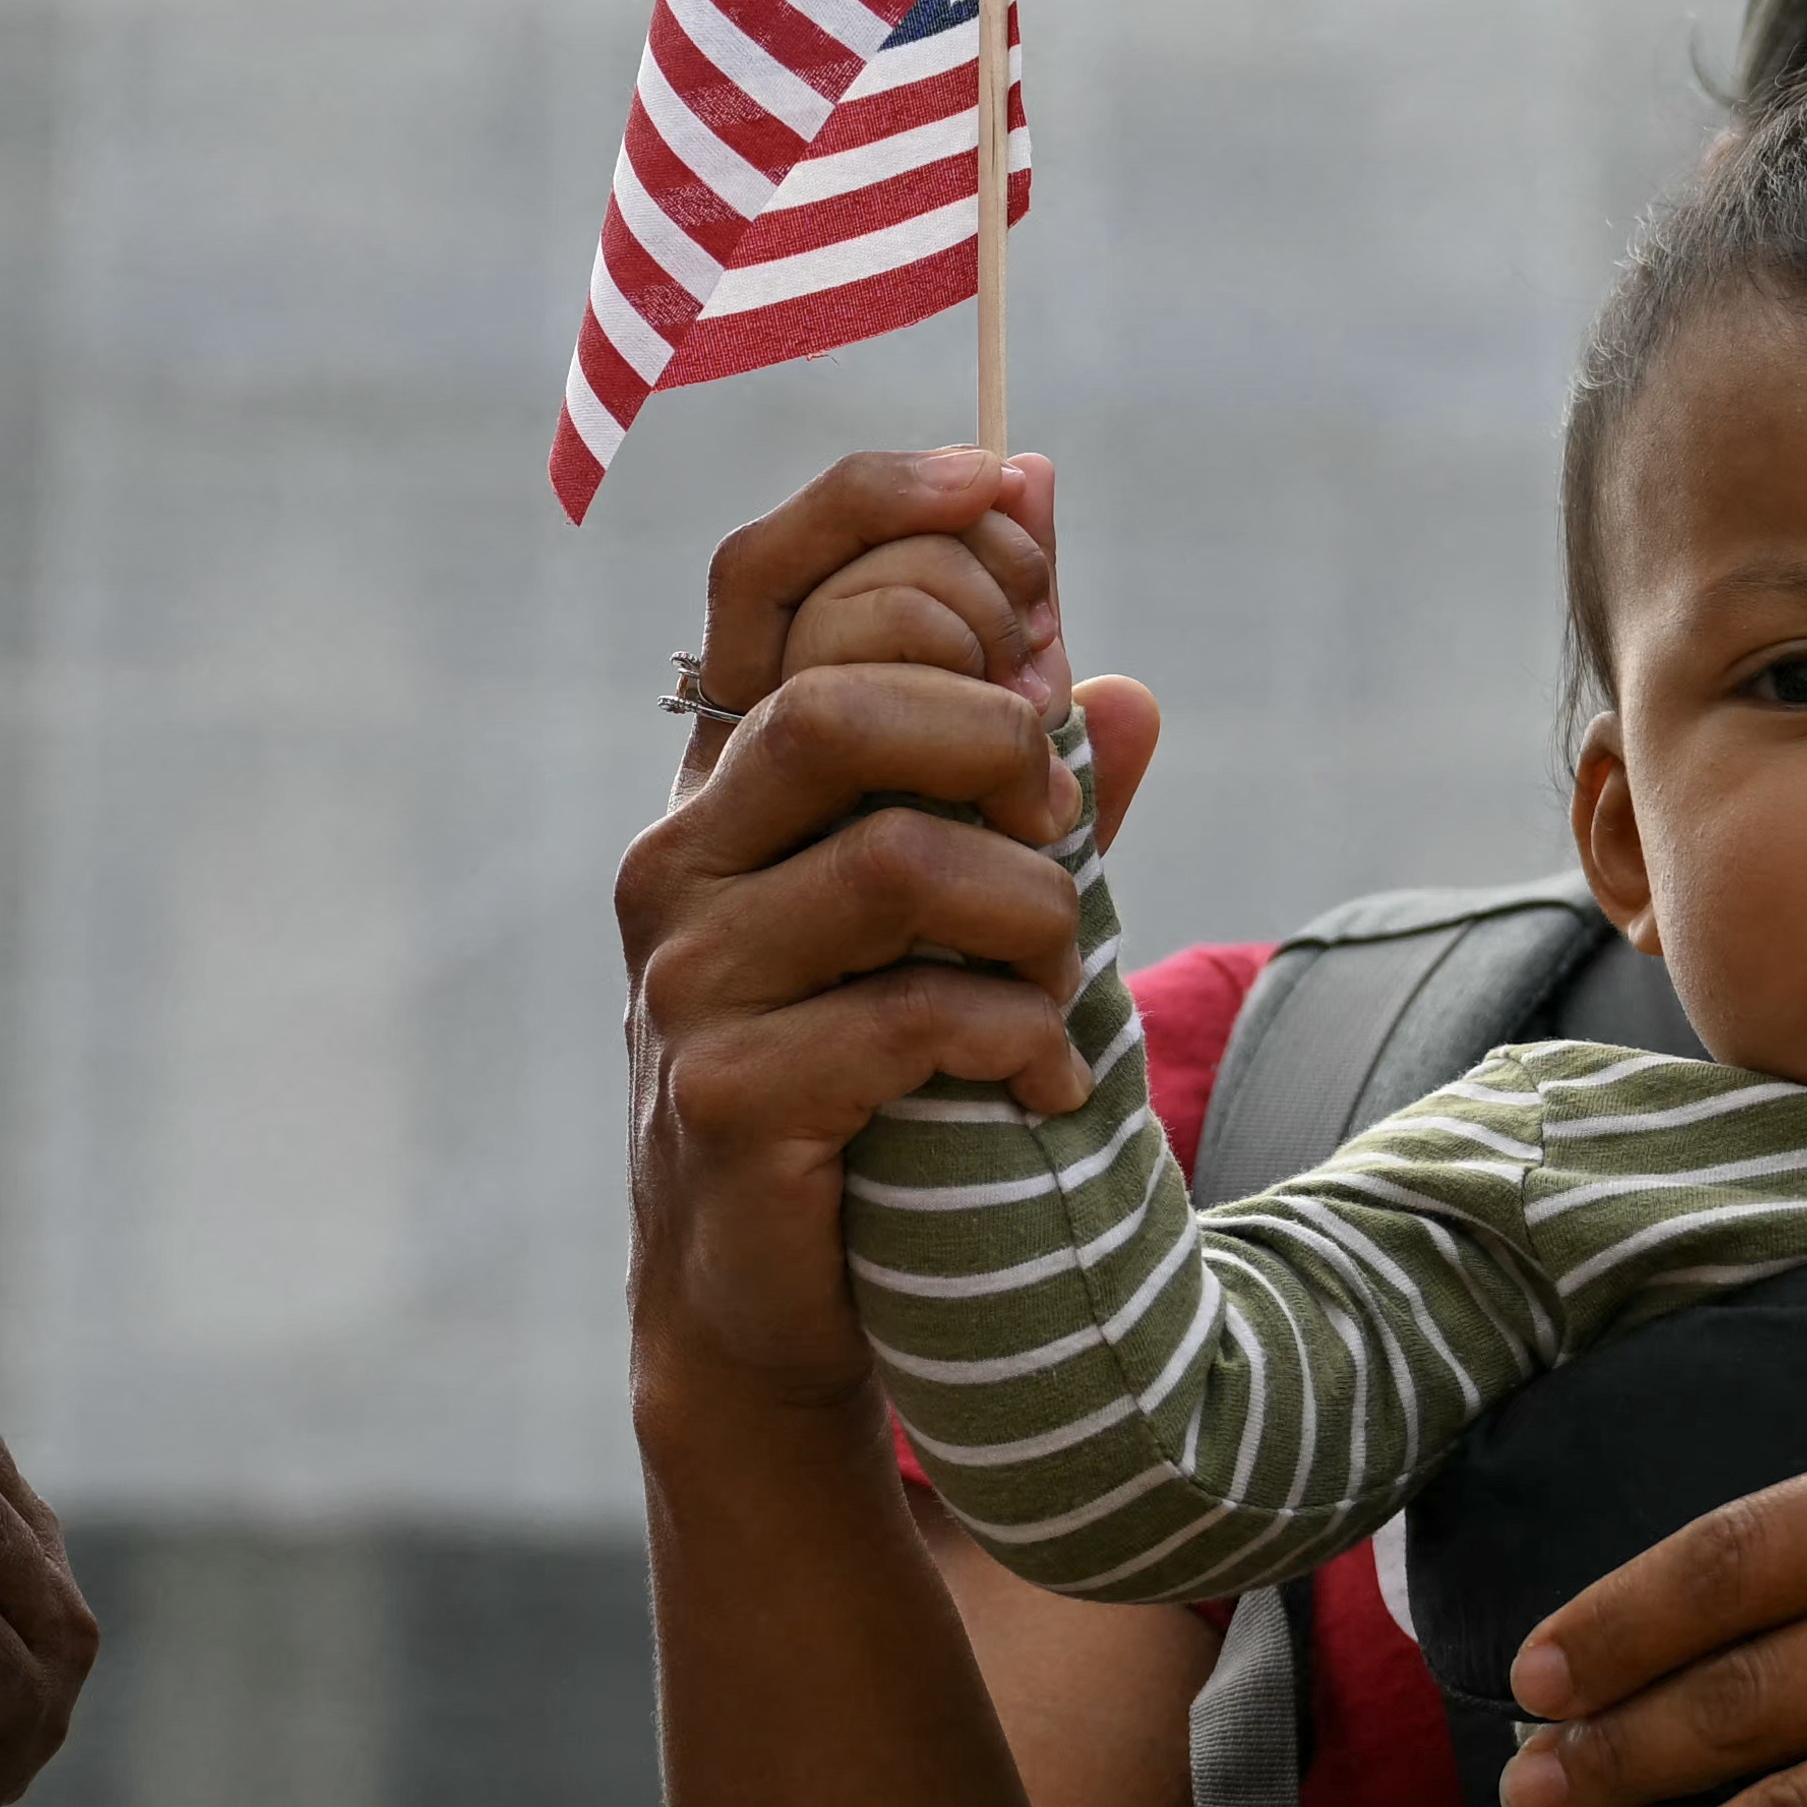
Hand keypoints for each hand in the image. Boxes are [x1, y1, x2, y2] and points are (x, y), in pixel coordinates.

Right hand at [621, 453, 1166, 1430]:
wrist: (774, 1306)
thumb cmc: (873, 1084)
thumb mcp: (953, 925)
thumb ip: (1022, 811)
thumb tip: (1124, 682)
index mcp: (727, 783)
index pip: (763, 579)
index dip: (889, 509)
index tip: (1021, 500)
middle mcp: (682, 856)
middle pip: (837, 703)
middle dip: (998, 735)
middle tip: (1065, 813)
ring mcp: (689, 976)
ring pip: (895, 860)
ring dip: (1037, 907)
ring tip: (1069, 975)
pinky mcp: (725, 1094)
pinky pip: (911, 1019)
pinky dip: (1018, 1039)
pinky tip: (1044, 1084)